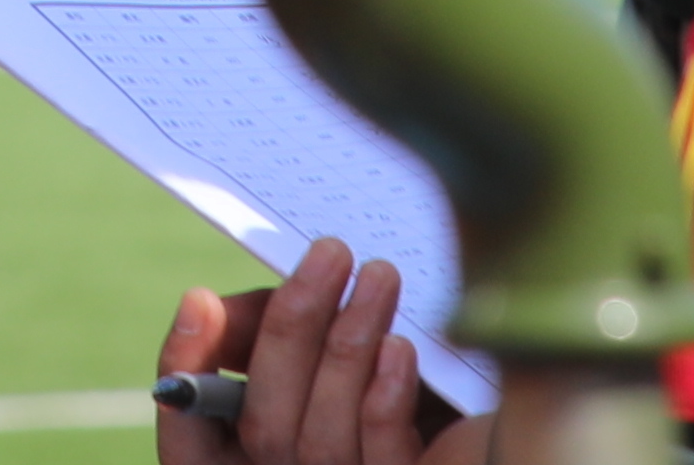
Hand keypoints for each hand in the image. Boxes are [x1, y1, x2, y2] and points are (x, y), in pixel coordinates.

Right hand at [157, 243, 483, 464]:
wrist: (508, 443)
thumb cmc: (412, 389)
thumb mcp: (330, 356)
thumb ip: (277, 337)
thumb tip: (212, 307)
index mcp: (256, 462)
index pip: (192, 441)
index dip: (185, 372)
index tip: (199, 299)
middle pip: (263, 427)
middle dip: (290, 330)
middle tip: (331, 251)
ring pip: (318, 441)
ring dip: (347, 347)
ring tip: (383, 275)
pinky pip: (380, 461)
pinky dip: (383, 401)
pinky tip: (401, 348)